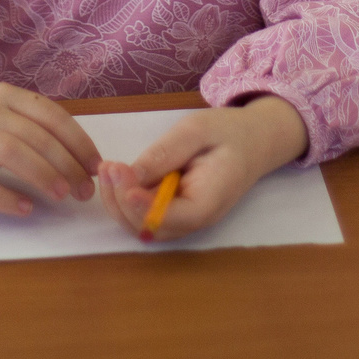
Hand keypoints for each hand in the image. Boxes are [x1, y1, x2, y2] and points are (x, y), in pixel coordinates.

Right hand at [0, 80, 101, 217]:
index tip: (96, 167)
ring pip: (8, 152)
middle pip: (33, 136)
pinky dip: (4, 196)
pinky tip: (25, 207)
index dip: (78, 142)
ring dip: (41, 174)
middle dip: (66, 164)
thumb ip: (31, 126)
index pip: (50, 116)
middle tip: (84, 190)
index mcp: (2, 96)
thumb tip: (80, 157)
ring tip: (62, 195)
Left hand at [96, 96, 307, 240]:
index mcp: (210, 201)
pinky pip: (144, 215)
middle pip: (151, 228)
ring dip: (119, 203)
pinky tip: (116, 175)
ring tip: (107, 168)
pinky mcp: (172, 211)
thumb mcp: (197, 130)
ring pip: (142, 226)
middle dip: (123, 201)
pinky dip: (125, 199)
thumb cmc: (228, 132)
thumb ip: (166, 153)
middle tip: (108, 166)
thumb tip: (132, 175)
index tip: (122, 178)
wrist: (252, 141)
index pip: (174, 217)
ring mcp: (183, 219)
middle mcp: (195, 220)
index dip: (144, 205)